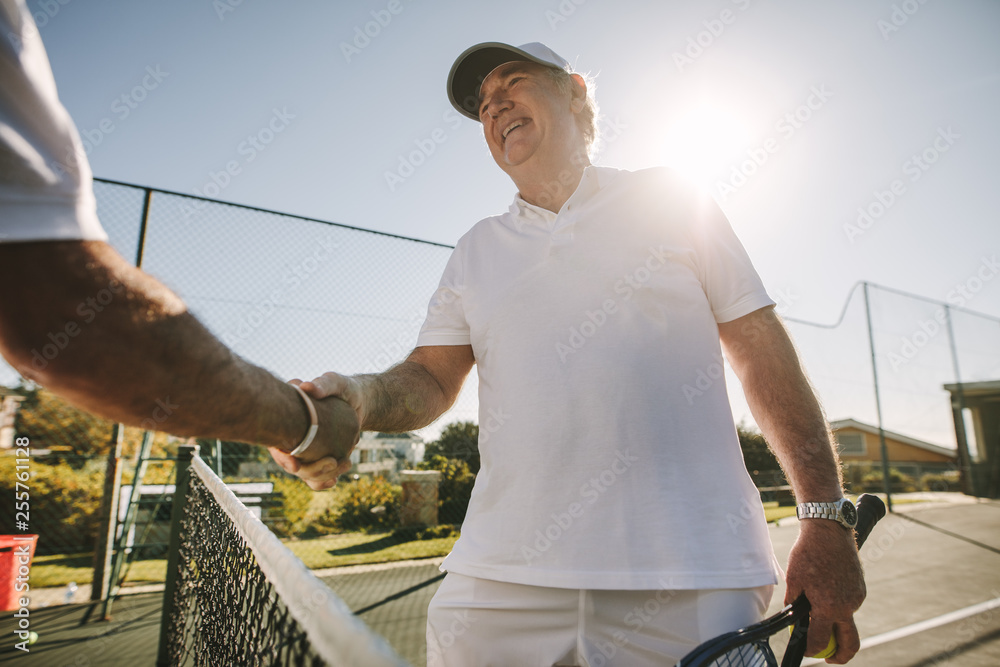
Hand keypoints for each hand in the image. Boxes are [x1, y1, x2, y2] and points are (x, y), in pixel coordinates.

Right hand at [268, 373, 365, 489]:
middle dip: (310, 469)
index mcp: (287, 419)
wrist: (359, 402)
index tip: (295, 464)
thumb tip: (305, 387)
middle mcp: (292, 436)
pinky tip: (333, 480)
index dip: (282, 456)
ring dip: (321, 475)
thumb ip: (323, 383)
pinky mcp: (318, 456)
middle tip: (332, 461)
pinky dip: (324, 480)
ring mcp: (305, 449)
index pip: (276, 442)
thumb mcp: (335, 382)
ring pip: (304, 472)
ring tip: (345, 463)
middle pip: (291, 463)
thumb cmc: (343, 388)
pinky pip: (315, 476)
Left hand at [784, 520, 865, 663]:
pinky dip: (839, 606)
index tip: (806, 650)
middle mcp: (847, 606)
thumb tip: (794, 621)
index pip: (821, 640)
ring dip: (835, 623)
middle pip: (850, 643)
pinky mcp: (861, 588)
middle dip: (840, 656)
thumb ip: (794, 605)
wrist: (829, 530)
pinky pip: (850, 604)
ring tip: (818, 606)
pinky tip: (827, 590)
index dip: (811, 650)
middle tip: (829, 658)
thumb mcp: (794, 580)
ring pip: (847, 620)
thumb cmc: (808, 553)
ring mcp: (857, 597)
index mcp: (828, 606)